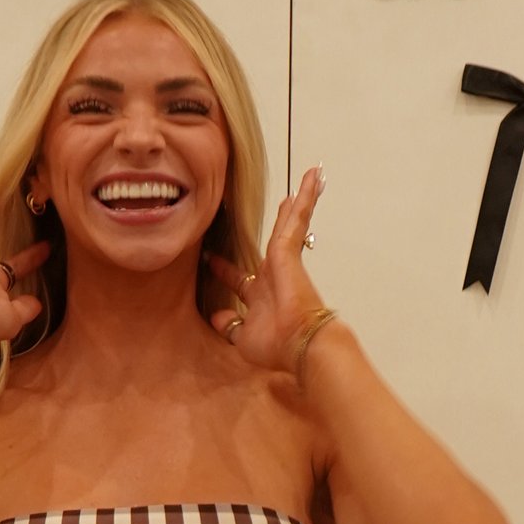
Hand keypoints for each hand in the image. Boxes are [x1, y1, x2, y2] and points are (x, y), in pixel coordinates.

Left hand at [223, 168, 329, 375]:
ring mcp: (282, 261)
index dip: (226, 269)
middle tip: (283, 201)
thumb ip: (229, 326)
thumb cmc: (278, 346)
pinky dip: (304, 199)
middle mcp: (272, 275)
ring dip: (298, 203)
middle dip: (279, 222)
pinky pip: (296, 218)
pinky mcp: (288, 250)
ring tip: (308, 180)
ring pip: (288, 224)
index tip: (212, 260)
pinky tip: (311, 178)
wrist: (300, 344)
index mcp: (259, 296)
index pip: (240, 278)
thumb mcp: (242, 337)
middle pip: (274, 240)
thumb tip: (218, 317)